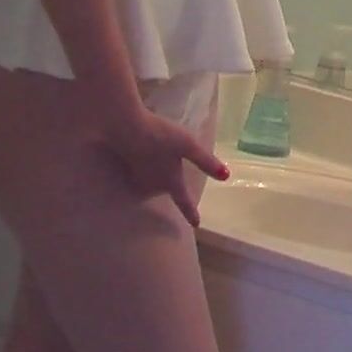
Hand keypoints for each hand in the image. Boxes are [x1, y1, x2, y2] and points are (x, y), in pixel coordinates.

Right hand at [103, 110, 228, 227]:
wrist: (126, 127)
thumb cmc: (160, 136)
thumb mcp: (188, 145)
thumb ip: (205, 162)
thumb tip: (226, 177)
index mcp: (170, 181)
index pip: (183, 201)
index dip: (191, 213)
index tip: (196, 224)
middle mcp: (153, 185)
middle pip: (166, 191)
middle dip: (171, 188)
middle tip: (177, 181)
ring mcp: (137, 178)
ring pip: (152, 185)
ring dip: (157, 180)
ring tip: (160, 168)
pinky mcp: (126, 168)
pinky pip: (141, 176)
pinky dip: (146, 171)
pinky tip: (145, 159)